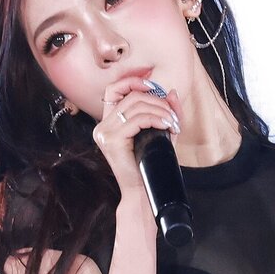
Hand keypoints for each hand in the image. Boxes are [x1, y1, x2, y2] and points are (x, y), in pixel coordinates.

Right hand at [92, 76, 183, 195]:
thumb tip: (171, 91)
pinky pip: (137, 120)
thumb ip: (165, 113)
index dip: (132, 82)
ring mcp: (104, 133)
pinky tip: (167, 126)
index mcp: (108, 123)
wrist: (142, 192)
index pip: (113, 90)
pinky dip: (156, 119)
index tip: (152, 86)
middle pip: (130, 97)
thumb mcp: (160, 134)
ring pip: (135, 106)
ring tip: (172, 122)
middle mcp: (102, 126)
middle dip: (156, 101)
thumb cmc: (149, 165)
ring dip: (159, 110)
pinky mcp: (111, 140)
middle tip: (172, 115)